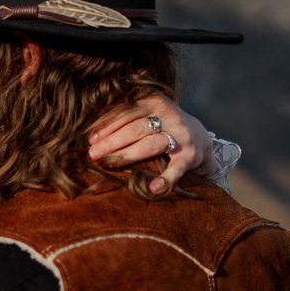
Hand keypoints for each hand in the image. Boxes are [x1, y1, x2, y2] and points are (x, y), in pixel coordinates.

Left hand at [87, 93, 214, 194]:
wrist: (199, 136)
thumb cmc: (160, 126)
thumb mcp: (145, 113)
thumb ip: (123, 118)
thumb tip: (90, 134)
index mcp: (153, 102)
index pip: (127, 111)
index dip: (107, 125)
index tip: (90, 138)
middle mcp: (168, 116)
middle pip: (135, 128)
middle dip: (111, 141)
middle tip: (92, 153)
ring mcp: (181, 135)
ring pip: (150, 144)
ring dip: (127, 155)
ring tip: (109, 164)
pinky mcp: (191, 155)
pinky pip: (177, 167)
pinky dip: (166, 178)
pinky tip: (153, 188)